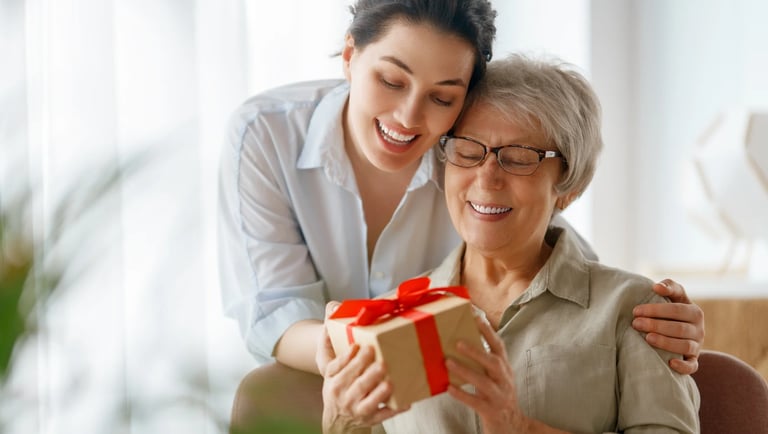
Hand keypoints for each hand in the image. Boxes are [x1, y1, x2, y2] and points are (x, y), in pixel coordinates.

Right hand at [318, 302, 403, 433]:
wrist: (337, 418)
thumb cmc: (338, 382)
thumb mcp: (328, 362)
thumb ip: (329, 335)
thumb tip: (332, 306)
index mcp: (333, 379)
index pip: (338, 368)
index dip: (348, 358)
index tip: (358, 347)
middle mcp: (343, 395)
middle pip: (356, 383)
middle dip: (368, 373)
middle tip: (381, 363)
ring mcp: (356, 409)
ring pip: (369, 402)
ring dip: (380, 393)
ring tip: (390, 382)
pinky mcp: (369, 419)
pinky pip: (383, 415)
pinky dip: (394, 410)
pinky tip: (405, 402)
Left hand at [446, 316, 527, 433]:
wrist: (513, 425)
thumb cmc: (499, 395)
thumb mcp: (497, 376)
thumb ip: (485, 361)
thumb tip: (463, 341)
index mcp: (505, 368)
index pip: (499, 346)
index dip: (488, 331)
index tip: (476, 317)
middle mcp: (504, 380)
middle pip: (493, 362)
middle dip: (476, 351)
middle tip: (458, 342)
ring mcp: (499, 396)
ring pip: (483, 382)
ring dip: (465, 371)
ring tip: (448, 362)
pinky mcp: (491, 411)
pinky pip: (476, 402)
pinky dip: (462, 394)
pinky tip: (449, 388)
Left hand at [632, 279, 704, 373]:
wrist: (682, 331)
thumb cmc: (673, 311)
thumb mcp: (675, 297)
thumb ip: (669, 287)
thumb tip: (657, 286)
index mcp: (694, 312)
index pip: (676, 310)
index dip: (656, 310)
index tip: (636, 310)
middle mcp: (699, 329)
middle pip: (679, 328)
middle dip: (656, 325)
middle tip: (636, 323)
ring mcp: (697, 346)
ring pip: (685, 346)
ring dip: (666, 342)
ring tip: (647, 338)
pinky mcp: (694, 360)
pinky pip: (692, 366)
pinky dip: (683, 366)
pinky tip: (670, 363)